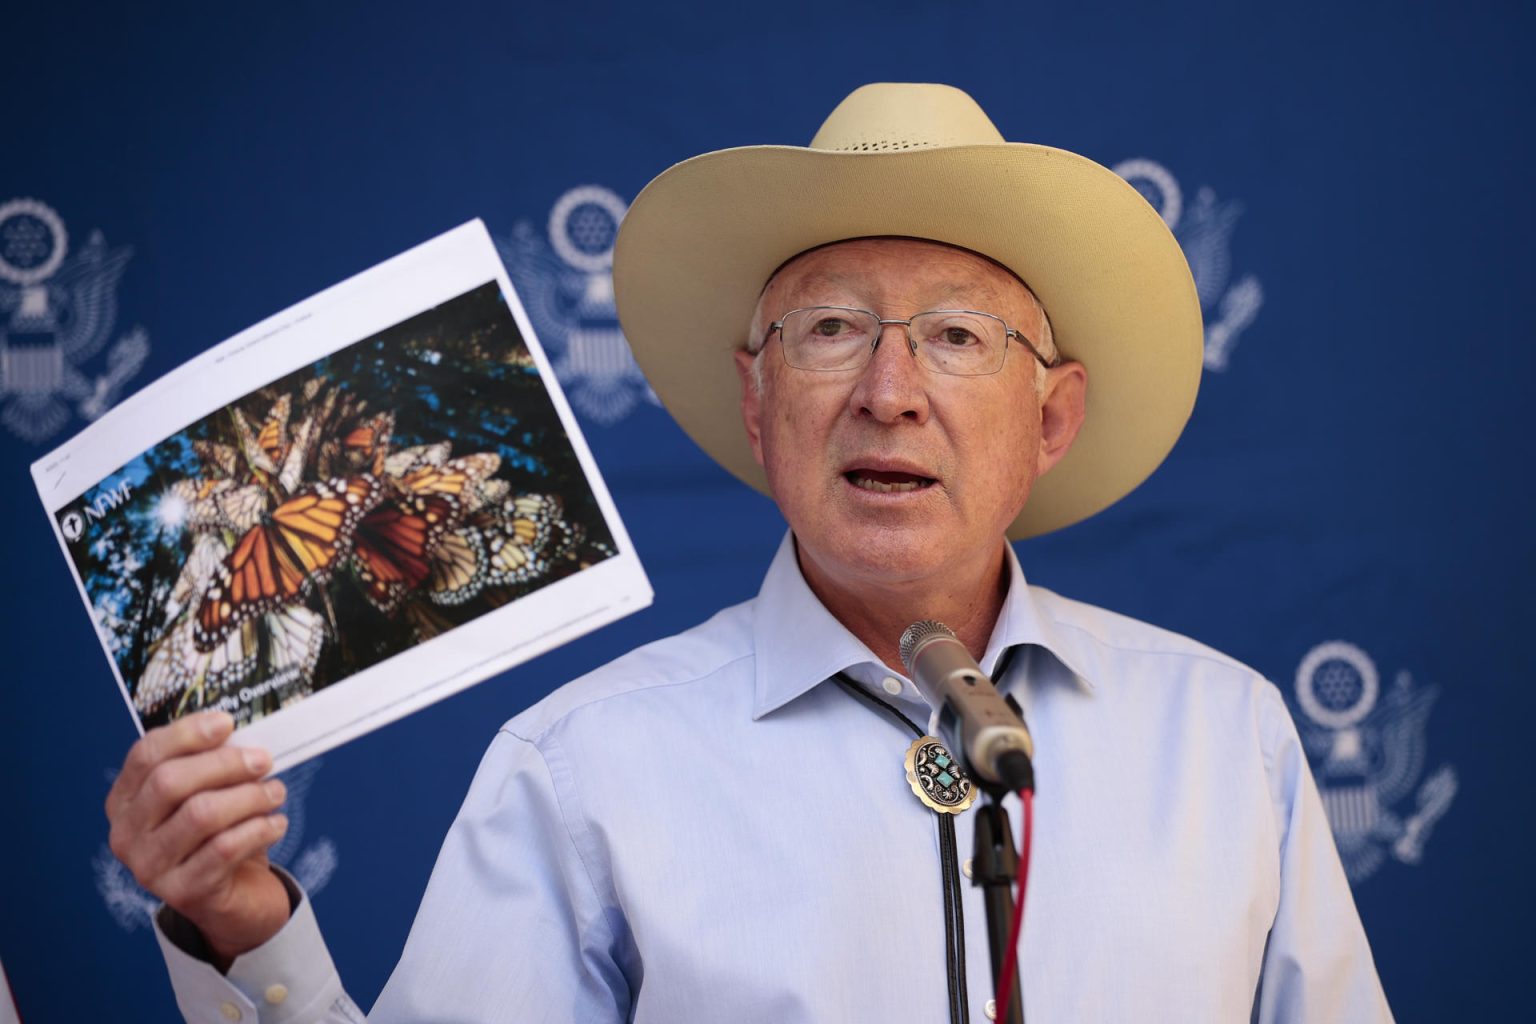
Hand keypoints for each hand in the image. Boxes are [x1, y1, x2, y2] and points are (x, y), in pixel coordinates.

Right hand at [106, 711, 293, 965]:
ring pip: (200, 814)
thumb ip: (212, 765)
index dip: (186, 734)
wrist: (234, 900)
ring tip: (276, 793)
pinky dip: (258, 829)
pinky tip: (276, 824)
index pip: (145, 755)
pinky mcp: (183, 893)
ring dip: (248, 796)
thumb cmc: (220, 835)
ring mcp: (150, 867)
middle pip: (170, 782)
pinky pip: (225, 849)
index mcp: (126, 801)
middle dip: (224, 764)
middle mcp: (127, 834)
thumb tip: (238, 733)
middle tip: (263, 760)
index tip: (227, 723)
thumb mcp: (209, 794)